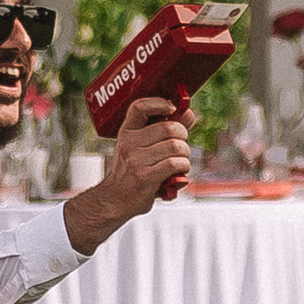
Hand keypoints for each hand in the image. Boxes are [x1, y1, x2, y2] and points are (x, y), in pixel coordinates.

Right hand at [66, 95, 191, 240]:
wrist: (114, 200)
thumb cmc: (132, 172)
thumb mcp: (141, 148)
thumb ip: (164, 130)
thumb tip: (189, 113)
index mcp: (127, 131)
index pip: (140, 107)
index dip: (159, 103)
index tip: (172, 108)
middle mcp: (129, 143)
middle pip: (169, 128)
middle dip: (183, 137)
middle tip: (181, 147)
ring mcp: (136, 160)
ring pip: (176, 147)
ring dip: (185, 155)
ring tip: (180, 162)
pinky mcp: (145, 177)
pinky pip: (175, 164)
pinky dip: (183, 167)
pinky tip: (179, 172)